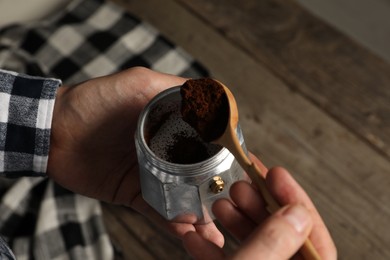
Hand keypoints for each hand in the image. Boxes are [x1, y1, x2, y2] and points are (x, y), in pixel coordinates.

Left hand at [47, 67, 223, 245]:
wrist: (53, 132)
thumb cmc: (94, 101)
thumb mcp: (138, 84)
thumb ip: (174, 88)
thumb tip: (214, 94)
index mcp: (174, 125)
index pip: (210, 143)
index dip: (231, 159)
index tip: (247, 174)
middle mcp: (168, 151)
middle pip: (201, 175)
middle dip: (220, 194)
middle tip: (236, 212)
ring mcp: (153, 174)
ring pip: (183, 197)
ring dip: (201, 216)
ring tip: (216, 233)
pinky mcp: (134, 192)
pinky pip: (158, 210)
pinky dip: (173, 223)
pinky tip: (189, 235)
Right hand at [183, 164, 336, 258]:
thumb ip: (273, 243)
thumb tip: (296, 213)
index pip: (315, 240)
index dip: (296, 201)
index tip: (276, 174)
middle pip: (280, 234)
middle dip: (258, 204)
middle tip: (241, 184)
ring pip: (254, 243)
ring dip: (233, 220)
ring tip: (219, 202)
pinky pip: (228, 259)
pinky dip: (210, 247)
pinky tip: (195, 235)